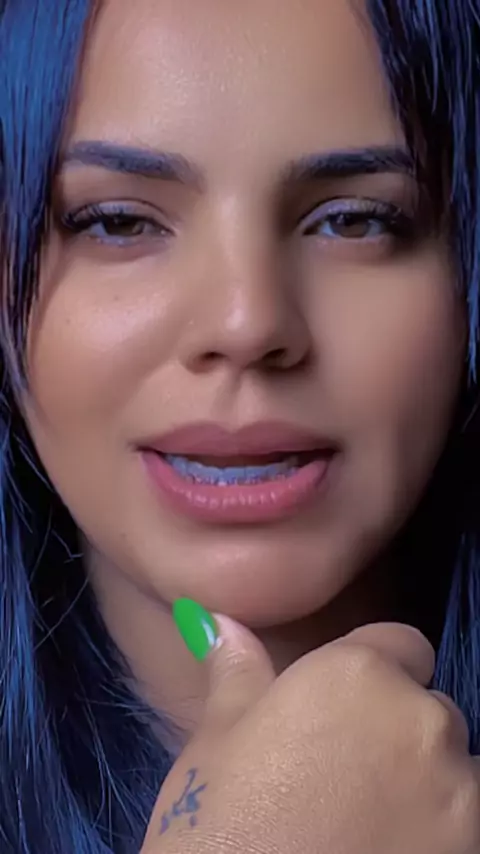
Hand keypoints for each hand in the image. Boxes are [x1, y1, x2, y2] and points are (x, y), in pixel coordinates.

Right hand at [142, 617, 479, 853]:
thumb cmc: (220, 824)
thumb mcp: (215, 743)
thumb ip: (236, 671)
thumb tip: (219, 622)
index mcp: (357, 673)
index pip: (400, 643)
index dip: (371, 672)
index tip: (338, 713)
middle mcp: (422, 718)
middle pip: (429, 707)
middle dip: (398, 730)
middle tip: (344, 776)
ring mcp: (461, 791)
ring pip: (456, 769)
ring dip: (427, 784)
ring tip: (368, 823)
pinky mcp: (474, 850)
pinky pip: (467, 821)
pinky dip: (440, 831)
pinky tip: (389, 851)